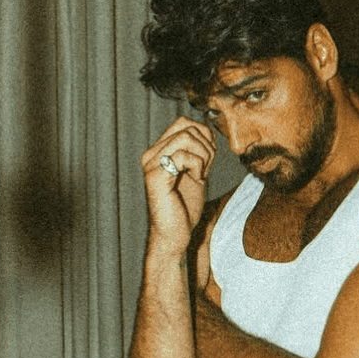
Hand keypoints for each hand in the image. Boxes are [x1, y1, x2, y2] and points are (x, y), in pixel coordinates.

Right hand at [140, 116, 216, 253]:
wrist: (175, 235)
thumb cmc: (184, 208)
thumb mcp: (196, 172)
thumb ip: (198, 151)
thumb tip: (207, 130)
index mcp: (158, 152)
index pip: (182, 122)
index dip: (203, 134)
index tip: (208, 158)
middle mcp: (151, 155)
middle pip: (187, 127)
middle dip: (206, 146)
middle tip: (205, 169)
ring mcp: (151, 164)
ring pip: (186, 137)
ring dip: (203, 155)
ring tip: (201, 174)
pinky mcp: (155, 176)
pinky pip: (184, 156)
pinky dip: (198, 166)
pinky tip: (197, 180)